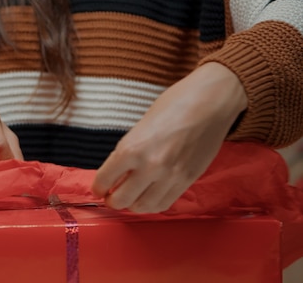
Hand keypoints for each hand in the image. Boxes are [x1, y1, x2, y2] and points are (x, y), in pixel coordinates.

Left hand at [91, 63, 247, 212]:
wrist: (211, 102)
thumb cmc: (173, 105)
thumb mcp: (139, 126)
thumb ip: (128, 151)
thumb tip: (116, 173)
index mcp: (131, 148)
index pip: (104, 180)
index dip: (98, 187)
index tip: (98, 188)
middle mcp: (149, 166)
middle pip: (121, 200)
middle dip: (112, 200)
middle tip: (111, 196)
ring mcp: (170, 176)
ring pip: (143, 207)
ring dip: (132, 205)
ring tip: (131, 197)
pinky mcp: (188, 181)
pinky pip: (164, 203)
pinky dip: (152, 204)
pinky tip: (149, 195)